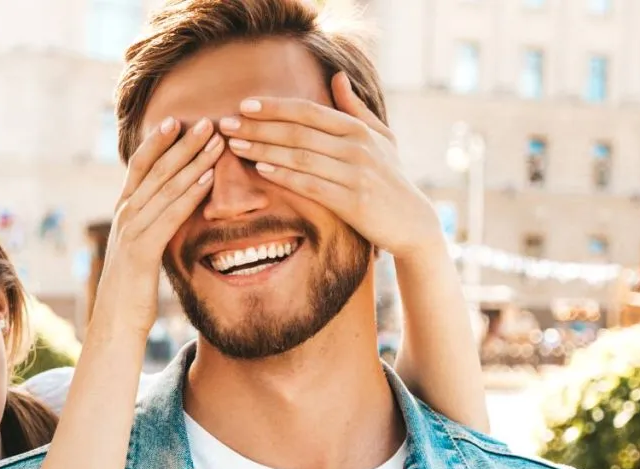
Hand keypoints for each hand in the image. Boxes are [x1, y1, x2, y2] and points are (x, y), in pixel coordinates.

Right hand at [93, 116, 224, 337]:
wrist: (115, 324)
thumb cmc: (133, 290)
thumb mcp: (142, 250)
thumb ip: (152, 227)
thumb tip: (169, 212)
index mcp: (125, 212)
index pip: (140, 166)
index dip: (158, 142)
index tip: (178, 120)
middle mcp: (125, 214)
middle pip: (155, 169)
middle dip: (182, 142)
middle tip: (207, 120)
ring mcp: (131, 230)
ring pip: (165, 186)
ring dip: (193, 160)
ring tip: (215, 139)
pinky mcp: (141, 250)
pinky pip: (169, 214)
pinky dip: (189, 193)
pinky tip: (207, 178)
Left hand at [219, 72, 442, 263]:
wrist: (412, 221)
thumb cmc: (391, 177)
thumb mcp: (381, 138)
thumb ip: (355, 109)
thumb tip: (337, 77)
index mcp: (359, 129)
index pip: (309, 112)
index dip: (275, 107)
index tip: (244, 105)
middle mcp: (357, 147)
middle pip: (298, 132)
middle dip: (259, 127)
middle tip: (226, 124)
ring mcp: (355, 174)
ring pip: (300, 157)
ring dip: (264, 149)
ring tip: (235, 144)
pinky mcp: (352, 202)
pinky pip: (310, 185)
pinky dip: (284, 175)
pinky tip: (261, 168)